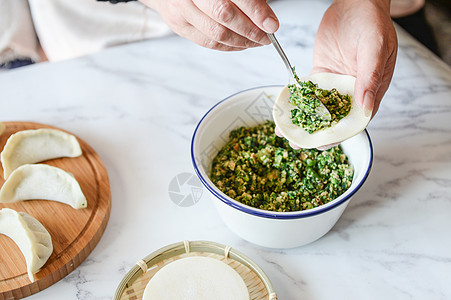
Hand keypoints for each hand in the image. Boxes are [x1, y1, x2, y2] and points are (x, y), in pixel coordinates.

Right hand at [140, 0, 278, 50]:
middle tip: (266, 37)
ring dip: (241, 42)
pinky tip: (241, 44)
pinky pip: (208, 43)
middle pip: (225, 17)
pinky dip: (228, 47)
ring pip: (216, 34)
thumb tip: (266, 19)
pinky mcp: (179, 26)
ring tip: (256, 41)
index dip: (256, 12)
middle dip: (250, 31)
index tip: (271, 25)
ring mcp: (182, 10)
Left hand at [277, 0, 396, 149]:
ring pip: (319, 108)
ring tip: (284, 131)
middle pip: (334, 119)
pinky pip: (308, 91)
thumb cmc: (372, 23)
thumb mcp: (375, 49)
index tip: (321, 145)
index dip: (338, 135)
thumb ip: (370, 77)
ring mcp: (336, 83)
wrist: (356, 3)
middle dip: (315, 133)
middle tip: (296, 143)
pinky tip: (285, 109)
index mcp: (371, 91)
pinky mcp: (322, 74)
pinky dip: (297, 101)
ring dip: (303, 120)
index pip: (355, 120)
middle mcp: (353, 91)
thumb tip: (365, 106)